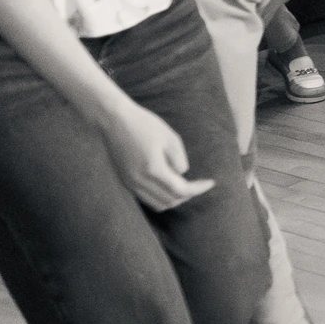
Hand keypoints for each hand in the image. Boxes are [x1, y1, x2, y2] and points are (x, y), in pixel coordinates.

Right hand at [99, 100, 213, 211]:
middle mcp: (138, 181)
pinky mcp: (125, 181)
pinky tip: (169, 183)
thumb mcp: (170, 138)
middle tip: (200, 184)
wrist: (113, 120)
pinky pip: (147, 198)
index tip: (211, 182)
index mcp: (152, 170)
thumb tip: (181, 175)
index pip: (180, 190)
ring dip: (174, 198)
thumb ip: (179, 160)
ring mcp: (129, 183)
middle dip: (188, 195)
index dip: (198, 189)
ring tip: (187, 186)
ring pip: (157, 204)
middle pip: (169, 201)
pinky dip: (161, 196)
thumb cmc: (144, 124)